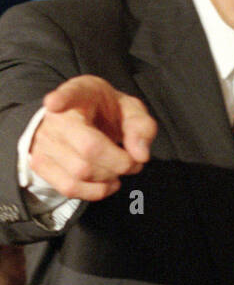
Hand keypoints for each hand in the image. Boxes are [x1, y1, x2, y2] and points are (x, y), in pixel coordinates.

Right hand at [29, 76, 156, 201]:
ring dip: (110, 177)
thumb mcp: (130, 110)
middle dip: (120, 162)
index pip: (69, 93)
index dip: (61, 98)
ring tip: (121, 169)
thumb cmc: (106, 113)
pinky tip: (108, 183)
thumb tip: (141, 155)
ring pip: (80, 172)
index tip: (54, 102)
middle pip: (89, 147)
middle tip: (133, 161)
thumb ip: (141, 126)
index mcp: (81, 93)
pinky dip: (96, 191)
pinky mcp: (41, 164)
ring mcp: (45, 142)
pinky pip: (69, 187)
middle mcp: (57, 117)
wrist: (80, 120)